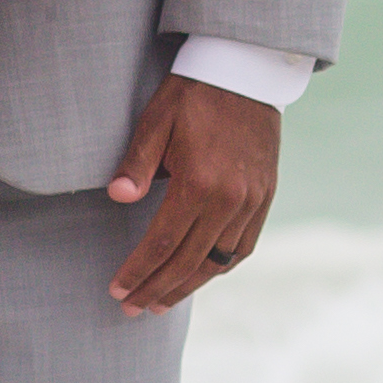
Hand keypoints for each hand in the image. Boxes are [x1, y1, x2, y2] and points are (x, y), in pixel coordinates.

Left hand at [103, 73, 280, 315]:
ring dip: (187, 286)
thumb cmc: (194, 95)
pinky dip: (221, 266)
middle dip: (156, 289)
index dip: (138, 271)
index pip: (161, 243)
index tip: (117, 290)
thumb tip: (117, 197)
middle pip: (188, 261)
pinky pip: (243, 246)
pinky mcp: (266, 197)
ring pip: (218, 260)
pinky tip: (201, 275)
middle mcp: (230, 199)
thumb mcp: (157, 120)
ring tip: (161, 303)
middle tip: (131, 308)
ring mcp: (252, 201)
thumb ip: (137, 162)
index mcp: (199, 182)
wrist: (247, 73)